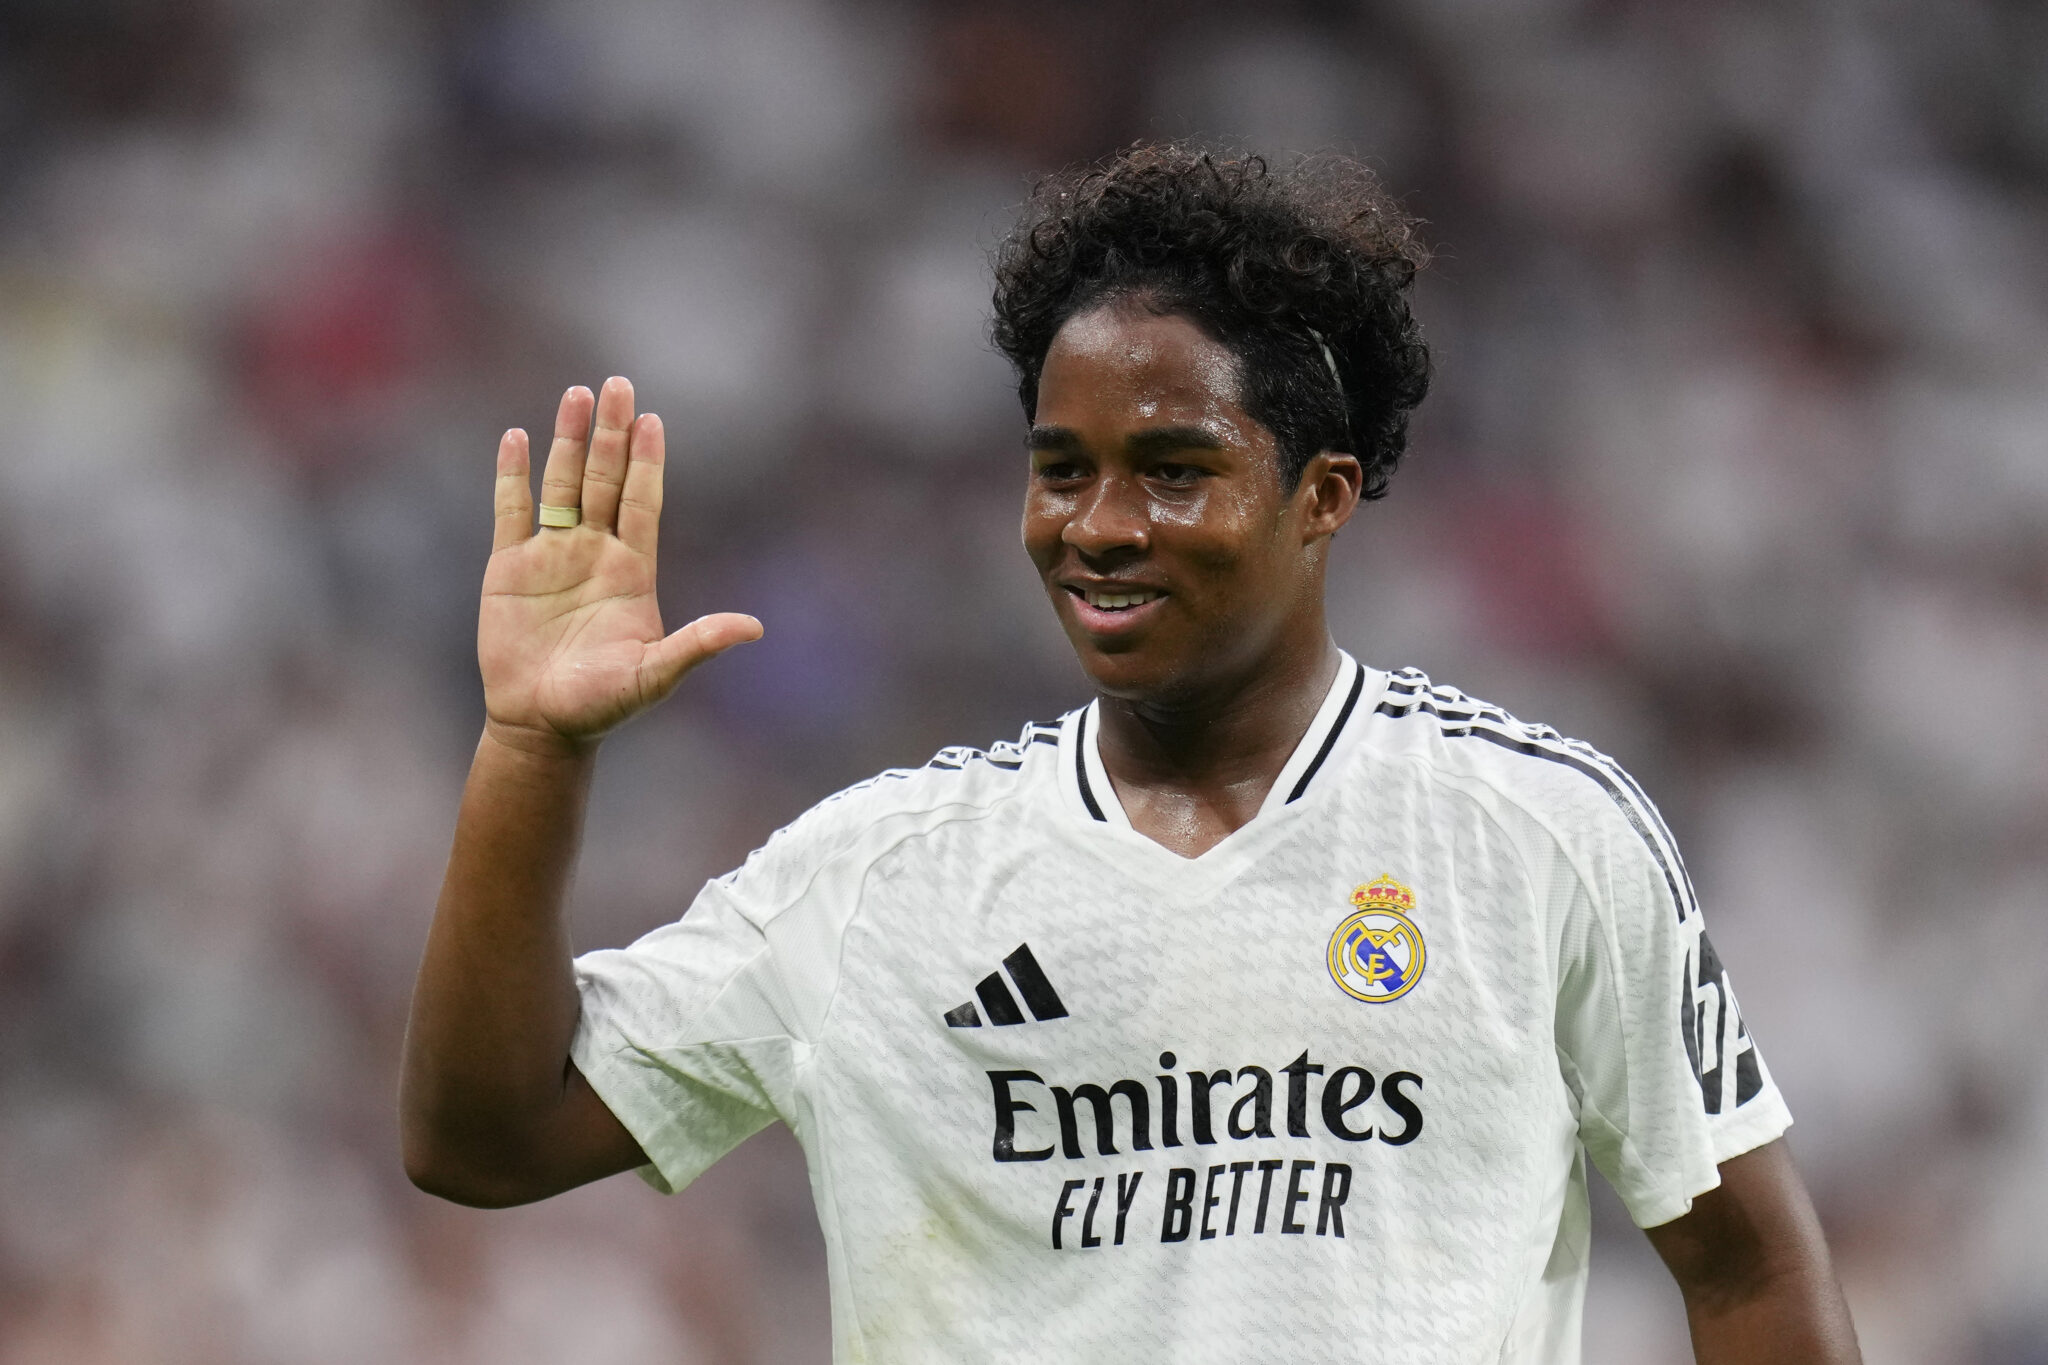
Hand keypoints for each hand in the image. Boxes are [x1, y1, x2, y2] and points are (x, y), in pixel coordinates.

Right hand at [478, 377, 760, 754]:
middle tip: (619, 384)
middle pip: (605, 479)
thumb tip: (754, 628)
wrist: (542, 724)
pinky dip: (512, 475)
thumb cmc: (603, 704)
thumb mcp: (656, 674)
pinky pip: (512, 510)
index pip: (642, 502)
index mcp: (632, 570)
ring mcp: (551, 555)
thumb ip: (699, 645)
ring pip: (561, 484)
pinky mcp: (508, 567)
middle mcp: (594, 552)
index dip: (648, 462)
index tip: (654, 421)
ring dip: (567, 441)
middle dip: (612, 434)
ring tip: (576, 395)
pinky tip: (517, 437)